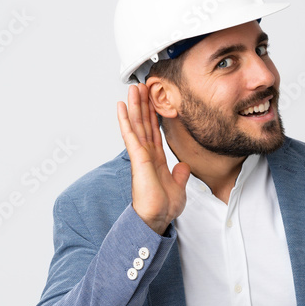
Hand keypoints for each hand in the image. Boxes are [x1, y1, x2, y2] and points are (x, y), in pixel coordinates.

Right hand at [116, 83, 189, 234]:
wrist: (157, 218)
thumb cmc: (163, 208)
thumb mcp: (178, 188)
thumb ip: (180, 175)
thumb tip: (182, 166)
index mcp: (156, 160)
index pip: (154, 132)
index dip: (152, 116)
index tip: (151, 102)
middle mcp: (147, 155)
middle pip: (144, 124)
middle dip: (143, 105)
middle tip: (140, 87)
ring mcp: (141, 155)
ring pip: (136, 124)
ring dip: (134, 105)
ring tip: (132, 88)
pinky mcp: (137, 158)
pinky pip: (130, 135)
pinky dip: (125, 119)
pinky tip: (121, 106)